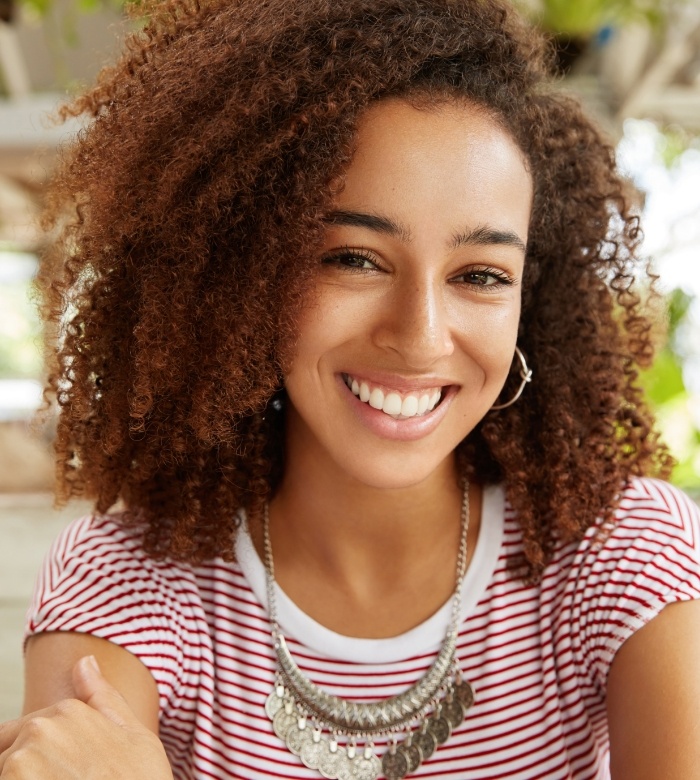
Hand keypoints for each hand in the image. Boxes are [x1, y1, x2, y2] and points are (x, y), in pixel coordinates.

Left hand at [0, 655, 172, 778]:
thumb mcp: (133, 736)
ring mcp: (20, 763)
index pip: (20, 734)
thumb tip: (84, 662)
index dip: (39, 762)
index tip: (63, 773)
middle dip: (27, 773)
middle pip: (6, 757)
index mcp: (68, 711)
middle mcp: (39, 730)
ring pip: (6, 773)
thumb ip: (103, 697)